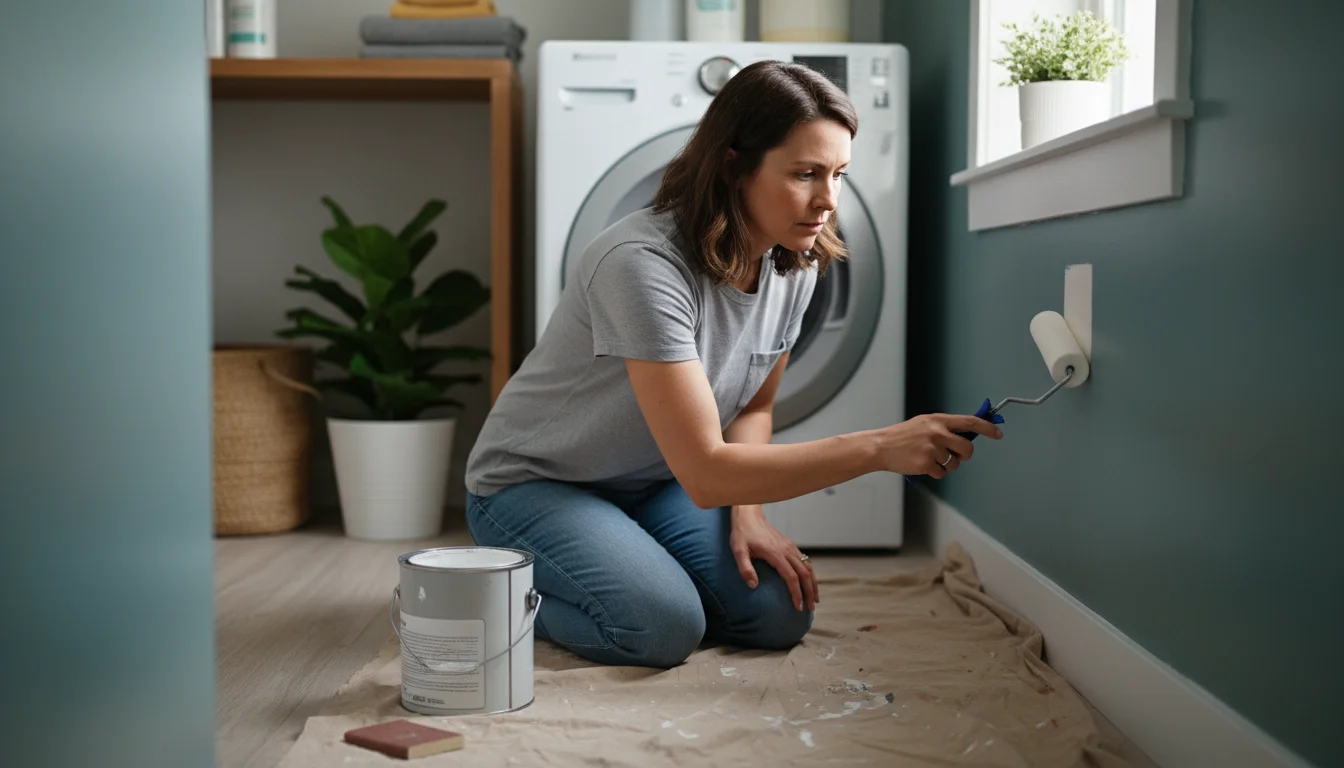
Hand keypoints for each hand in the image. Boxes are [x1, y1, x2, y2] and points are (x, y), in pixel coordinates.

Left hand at [730, 506, 816, 611]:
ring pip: (808, 567)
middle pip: (804, 574)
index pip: (791, 577)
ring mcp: (790, 547)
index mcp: (775, 553)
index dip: (796, 593)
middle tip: (810, 608)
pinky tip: (809, 582)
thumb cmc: (742, 534)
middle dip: (809, 592)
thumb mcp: (738, 551)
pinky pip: (805, 561)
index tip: (798, 606)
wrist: (749, 516)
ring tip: (815, 599)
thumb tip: (753, 586)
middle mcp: (786, 550)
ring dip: (813, 583)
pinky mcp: (790, 545)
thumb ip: (745, 568)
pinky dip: (810, 573)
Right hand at [875, 413, 1002, 478]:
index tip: (997, 433)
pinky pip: (942, 473)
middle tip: (955, 455)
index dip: (987, 428)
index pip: (970, 422)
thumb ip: (944, 428)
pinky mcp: (926, 464)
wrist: (881, 446)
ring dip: (946, 465)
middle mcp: (938, 433)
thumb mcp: (924, 423)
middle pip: (967, 448)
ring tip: (929, 458)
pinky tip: (922, 465)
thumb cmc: (902, 436)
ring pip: (954, 463)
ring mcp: (933, 449)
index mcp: (938, 420)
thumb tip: (966, 434)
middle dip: (964, 455)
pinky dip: (934, 472)